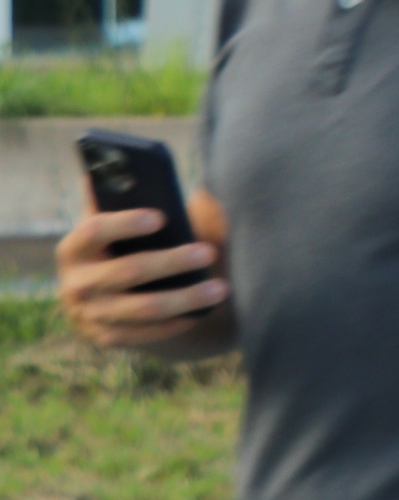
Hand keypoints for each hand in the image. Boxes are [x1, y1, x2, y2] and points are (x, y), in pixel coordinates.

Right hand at [54, 196, 229, 349]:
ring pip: (142, 308)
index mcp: (75, 246)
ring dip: (185, 298)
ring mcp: (87, 314)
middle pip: (126, 271)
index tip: (161, 216)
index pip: (94, 230)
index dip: (125, 223)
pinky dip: (176, 322)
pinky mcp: (105, 338)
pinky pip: (144, 335)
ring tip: (222, 288)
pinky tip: (202, 312)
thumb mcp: (128, 221)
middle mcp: (74, 282)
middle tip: (209, 252)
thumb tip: (143, 161)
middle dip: (171, 262)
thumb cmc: (131, 244)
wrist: (114, 293)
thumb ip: (134, 195)